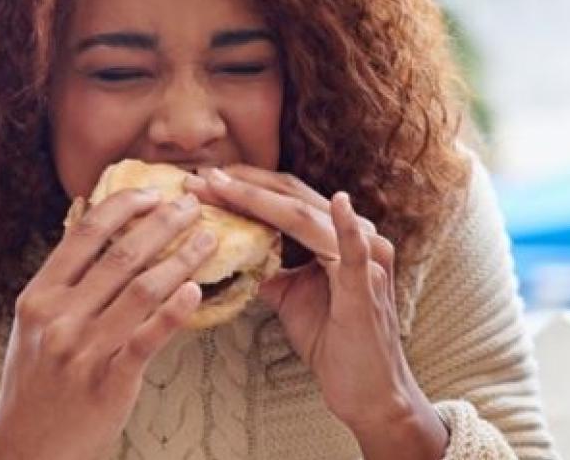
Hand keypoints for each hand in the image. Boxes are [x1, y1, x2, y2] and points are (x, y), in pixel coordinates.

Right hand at [0, 190, 217, 459]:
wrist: (26, 446)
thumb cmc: (35, 381)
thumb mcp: (32, 324)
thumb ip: (62, 280)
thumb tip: (89, 224)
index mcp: (39, 296)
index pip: (84, 234)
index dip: (124, 206)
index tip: (155, 192)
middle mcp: (59, 318)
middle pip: (121, 256)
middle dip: (164, 223)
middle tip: (194, 205)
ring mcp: (84, 350)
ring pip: (143, 291)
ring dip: (182, 259)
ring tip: (208, 240)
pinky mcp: (110, 381)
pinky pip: (148, 338)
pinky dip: (175, 311)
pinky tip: (196, 291)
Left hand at [186, 166, 445, 458]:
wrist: (368, 392)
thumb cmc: (335, 346)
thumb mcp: (292, 299)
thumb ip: (272, 270)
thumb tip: (234, 253)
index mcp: (339, 238)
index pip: (287, 200)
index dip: (246, 187)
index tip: (205, 180)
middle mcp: (358, 238)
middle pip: (293, 198)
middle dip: (243, 185)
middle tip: (201, 177)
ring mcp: (366, 259)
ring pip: (306, 217)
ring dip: (259, 199)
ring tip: (220, 186)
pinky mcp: (368, 286)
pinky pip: (356, 251)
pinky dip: (347, 226)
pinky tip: (339, 203)